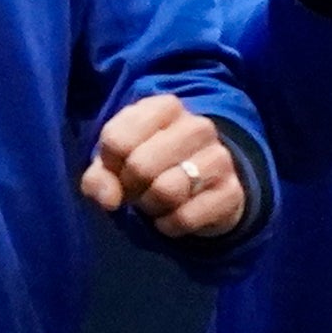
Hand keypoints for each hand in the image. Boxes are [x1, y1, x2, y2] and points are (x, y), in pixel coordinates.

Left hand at [82, 95, 249, 240]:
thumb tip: (109, 200)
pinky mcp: (232, 191)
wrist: (205, 185)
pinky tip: (172, 217)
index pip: (117, 139)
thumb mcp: (116, 164)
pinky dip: (169, 225)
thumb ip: (99, 178)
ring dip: (151, 206)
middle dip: (130, 188)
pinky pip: (186, 217)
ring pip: (167, 191)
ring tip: (155, 202)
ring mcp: (220, 158)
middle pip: (140, 165)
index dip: (110, 164)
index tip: (119, 168)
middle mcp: (198, 126)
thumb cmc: (150, 166)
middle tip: (137, 190)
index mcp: (165, 107)